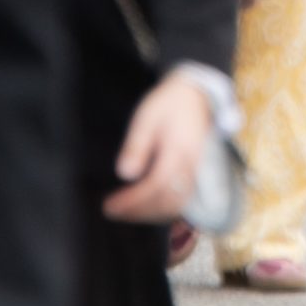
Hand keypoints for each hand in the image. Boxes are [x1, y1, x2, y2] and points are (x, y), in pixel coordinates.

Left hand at [102, 75, 211, 222]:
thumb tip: (125, 173)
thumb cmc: (168, 103)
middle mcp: (191, 163)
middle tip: (114, 211)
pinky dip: (163, 207)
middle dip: (140, 212)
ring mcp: (196, 168)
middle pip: (168, 201)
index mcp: (179, 150)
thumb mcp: (146, 117)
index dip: (132, 201)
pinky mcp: (195, 170)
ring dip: (151, 213)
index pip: (156, 185)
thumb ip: (137, 146)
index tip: (109, 206)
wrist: (195, 92)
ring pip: (177, 203)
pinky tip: (146, 205)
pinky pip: (182, 197)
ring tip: (126, 211)